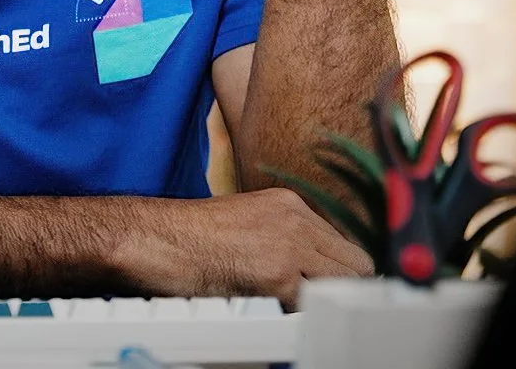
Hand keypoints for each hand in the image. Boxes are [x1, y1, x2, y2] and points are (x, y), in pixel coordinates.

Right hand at [190, 188, 372, 305]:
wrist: (159, 238)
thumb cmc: (192, 235)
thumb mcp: (249, 217)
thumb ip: (284, 233)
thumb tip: (309, 263)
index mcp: (290, 203)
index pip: (344, 241)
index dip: (339, 268)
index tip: (330, 283)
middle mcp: (296, 220)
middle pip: (356, 261)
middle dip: (343, 284)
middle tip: (322, 301)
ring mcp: (289, 247)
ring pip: (343, 283)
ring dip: (325, 297)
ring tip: (300, 305)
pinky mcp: (277, 277)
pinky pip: (310, 304)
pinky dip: (299, 313)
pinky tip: (277, 310)